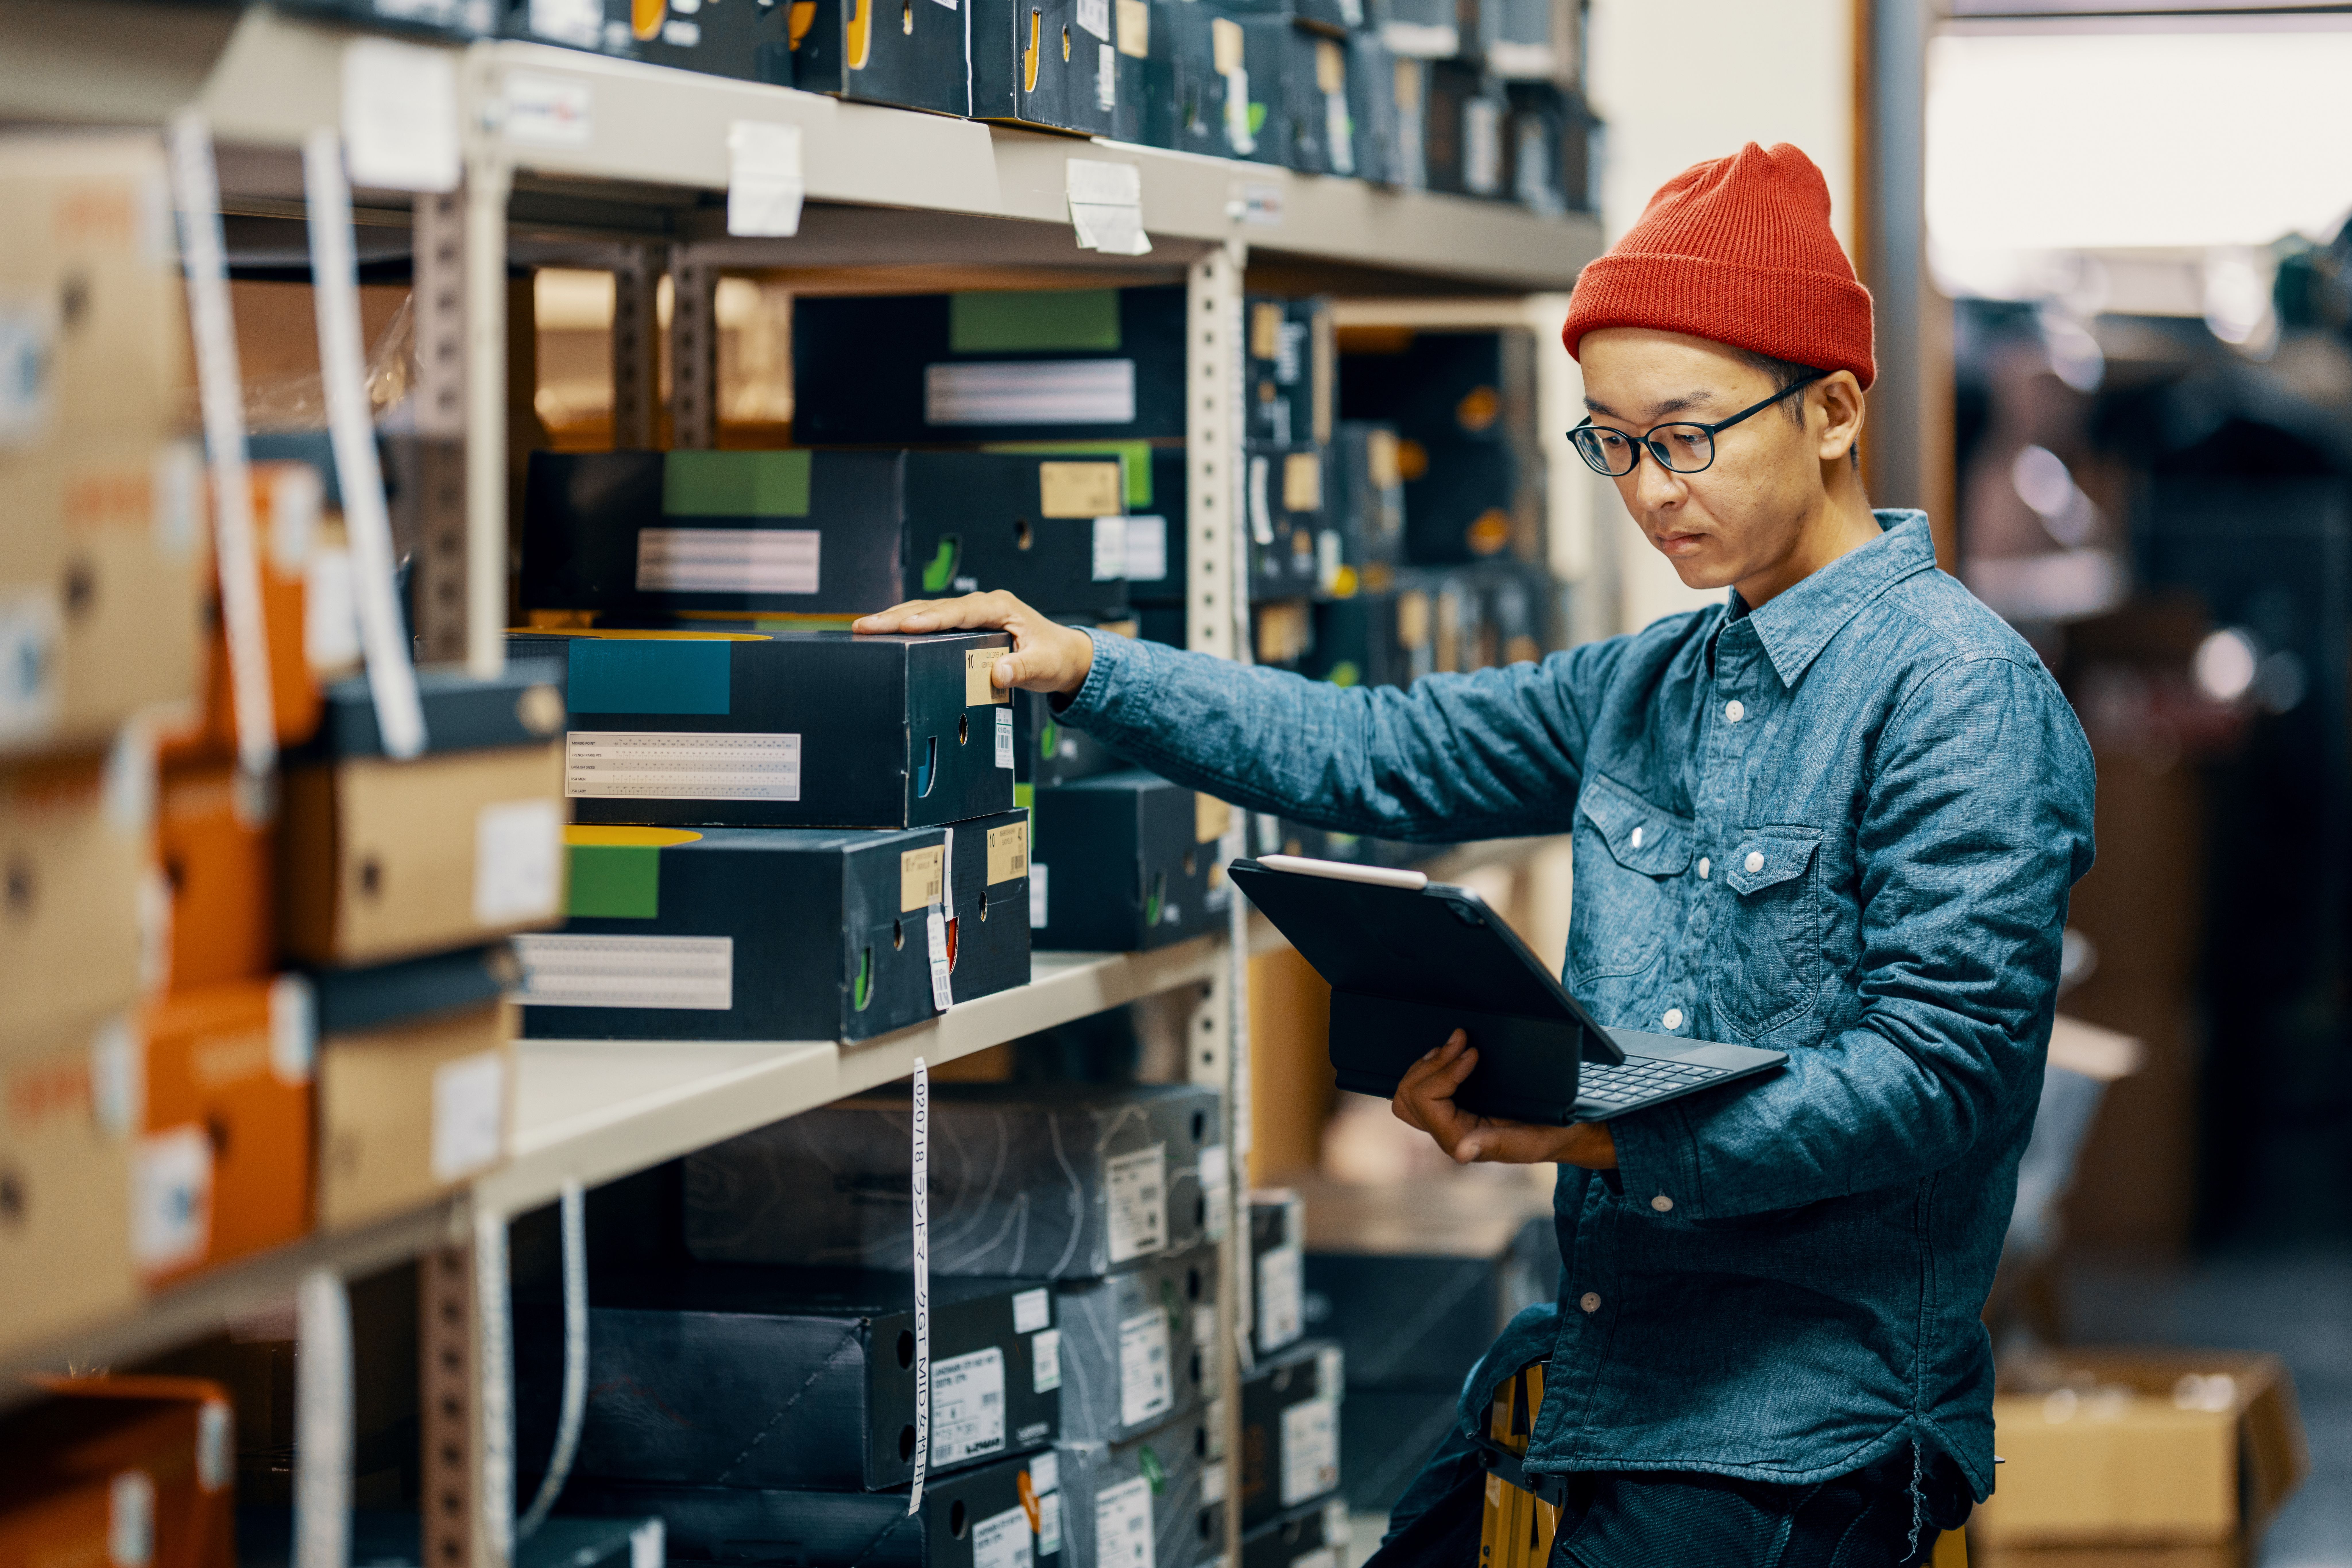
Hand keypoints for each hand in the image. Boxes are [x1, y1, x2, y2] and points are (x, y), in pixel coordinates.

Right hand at [853, 591, 1095, 696]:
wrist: (1064, 655)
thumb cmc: (1055, 657)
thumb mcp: (1044, 666)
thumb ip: (1022, 669)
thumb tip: (999, 674)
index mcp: (1000, 607)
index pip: (959, 611)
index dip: (931, 619)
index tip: (905, 625)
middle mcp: (982, 605)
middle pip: (934, 608)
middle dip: (898, 616)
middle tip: (866, 625)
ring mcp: (973, 613)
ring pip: (928, 612)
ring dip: (897, 619)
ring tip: (865, 627)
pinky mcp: (966, 625)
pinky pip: (933, 622)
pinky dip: (909, 626)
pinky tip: (886, 633)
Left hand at [1392, 1031, 1618, 1168]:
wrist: (1560, 1130)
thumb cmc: (1545, 1135)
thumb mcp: (1524, 1141)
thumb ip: (1492, 1145)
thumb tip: (1461, 1152)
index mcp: (1456, 1139)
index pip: (1425, 1101)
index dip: (1444, 1072)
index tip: (1473, 1053)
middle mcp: (1445, 1131)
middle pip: (1408, 1096)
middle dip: (1431, 1065)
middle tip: (1461, 1041)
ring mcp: (1445, 1118)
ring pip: (1409, 1091)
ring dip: (1428, 1063)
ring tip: (1454, 1044)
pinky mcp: (1452, 1106)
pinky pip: (1422, 1087)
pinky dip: (1432, 1066)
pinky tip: (1451, 1053)